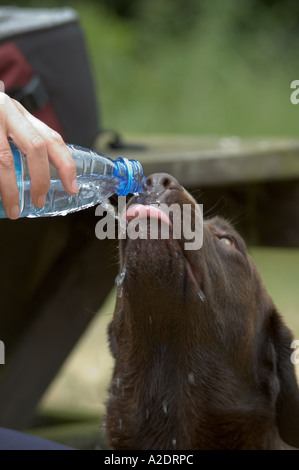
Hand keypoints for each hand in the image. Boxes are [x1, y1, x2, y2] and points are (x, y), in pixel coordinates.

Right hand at [0, 92, 78, 218]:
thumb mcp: (5, 121)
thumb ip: (22, 139)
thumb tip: (43, 176)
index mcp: (20, 114)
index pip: (52, 138)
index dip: (66, 164)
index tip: (72, 187)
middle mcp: (6, 112)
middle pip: (35, 147)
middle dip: (40, 179)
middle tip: (39, 201)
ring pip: (5, 161)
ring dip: (12, 191)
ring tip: (14, 211)